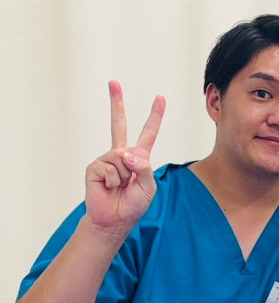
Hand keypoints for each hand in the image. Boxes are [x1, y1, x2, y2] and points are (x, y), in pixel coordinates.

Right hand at [84, 81, 165, 232]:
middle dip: (116, 102)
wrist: (115, 220)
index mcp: (139, 158)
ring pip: (122, 157)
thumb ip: (143, 168)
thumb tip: (126, 153)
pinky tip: (110, 187)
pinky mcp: (94, 167)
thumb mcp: (148, 187)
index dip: (155, 116)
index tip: (159, 98)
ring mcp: (107, 159)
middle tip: (113, 82)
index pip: (148, 133)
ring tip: (120, 187)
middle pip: (118, 124)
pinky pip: (110, 168)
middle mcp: (121, 155)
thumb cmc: (133, 205)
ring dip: (125, 176)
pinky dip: (114, 180)